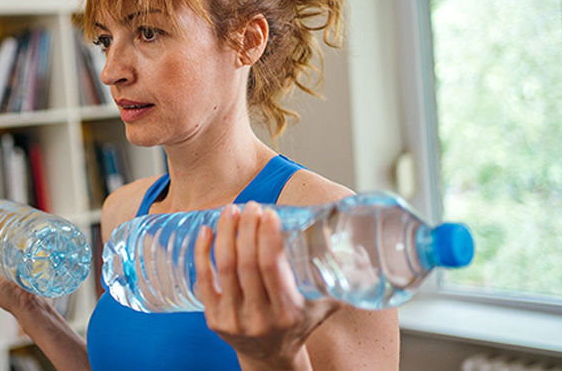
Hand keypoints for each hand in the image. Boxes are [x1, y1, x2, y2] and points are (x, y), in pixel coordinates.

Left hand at [195, 202, 340, 370]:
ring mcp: (232, 318)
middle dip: (247, 229)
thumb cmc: (297, 325)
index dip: (268, 237)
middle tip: (251, 206)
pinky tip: (206, 230)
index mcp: (286, 312)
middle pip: (247, 264)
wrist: (270, 358)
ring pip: (225, 268)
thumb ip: (337, 282)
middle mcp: (258, 317)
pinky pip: (203, 280)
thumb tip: (359, 250)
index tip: (269, 213)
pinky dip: (202, 253)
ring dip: (226, 234)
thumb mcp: (321, 308)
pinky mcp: (212, 318)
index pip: (272, 268)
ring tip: (230, 210)